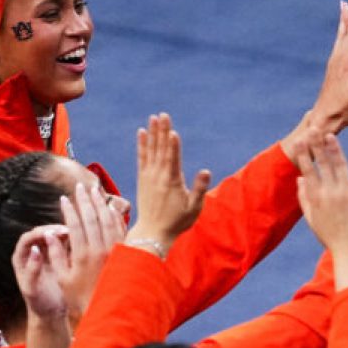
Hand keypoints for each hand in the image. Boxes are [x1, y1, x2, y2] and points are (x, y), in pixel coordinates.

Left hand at [12, 226, 69, 321]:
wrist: (52, 314)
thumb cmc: (39, 304)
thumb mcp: (32, 289)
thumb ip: (32, 270)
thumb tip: (36, 250)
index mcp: (21, 259)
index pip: (27, 239)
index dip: (38, 234)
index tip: (51, 234)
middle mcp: (32, 254)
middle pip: (40, 235)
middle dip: (52, 231)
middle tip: (66, 230)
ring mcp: (46, 255)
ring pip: (53, 238)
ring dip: (63, 233)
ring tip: (75, 233)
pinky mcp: (58, 259)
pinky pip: (64, 245)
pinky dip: (71, 241)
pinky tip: (81, 240)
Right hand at [54, 182, 124, 314]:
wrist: (109, 310)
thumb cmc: (82, 298)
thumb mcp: (63, 279)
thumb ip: (56, 256)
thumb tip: (50, 235)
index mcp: (83, 255)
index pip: (75, 225)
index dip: (69, 210)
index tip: (64, 199)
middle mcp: (101, 250)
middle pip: (93, 218)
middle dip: (85, 200)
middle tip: (80, 187)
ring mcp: (115, 251)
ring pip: (109, 221)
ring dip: (101, 204)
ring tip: (95, 191)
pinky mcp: (126, 254)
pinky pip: (121, 230)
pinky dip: (116, 216)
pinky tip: (111, 208)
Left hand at [126, 113, 210, 253]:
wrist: (153, 232)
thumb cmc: (177, 222)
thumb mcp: (193, 209)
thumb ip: (199, 189)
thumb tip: (206, 171)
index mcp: (172, 182)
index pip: (173, 159)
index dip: (173, 144)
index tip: (172, 130)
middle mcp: (159, 177)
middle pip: (161, 149)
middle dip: (162, 131)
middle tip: (163, 114)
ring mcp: (149, 177)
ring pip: (151, 150)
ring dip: (153, 133)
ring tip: (153, 118)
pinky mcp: (142, 179)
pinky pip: (142, 158)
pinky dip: (142, 145)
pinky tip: (142, 133)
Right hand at [295, 132, 347, 287]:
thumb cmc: (332, 238)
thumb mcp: (312, 220)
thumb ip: (304, 199)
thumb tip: (299, 180)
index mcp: (316, 199)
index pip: (307, 171)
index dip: (304, 154)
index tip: (301, 139)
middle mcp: (329, 193)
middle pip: (321, 164)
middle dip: (316, 144)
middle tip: (313, 128)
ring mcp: (345, 194)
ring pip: (339, 166)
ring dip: (334, 149)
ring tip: (331, 135)